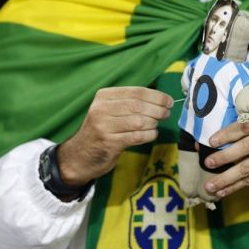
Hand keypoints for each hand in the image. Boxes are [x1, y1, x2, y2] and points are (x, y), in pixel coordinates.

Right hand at [58, 87, 172, 186]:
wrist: (79, 156)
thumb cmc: (102, 130)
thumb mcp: (110, 110)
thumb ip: (131, 102)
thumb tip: (162, 99)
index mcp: (104, 96)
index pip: (137, 92)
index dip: (157, 96)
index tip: (169, 101)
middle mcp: (102, 109)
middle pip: (139, 106)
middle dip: (158, 109)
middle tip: (166, 114)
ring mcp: (104, 126)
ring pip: (139, 121)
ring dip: (153, 123)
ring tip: (156, 125)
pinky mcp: (109, 143)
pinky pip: (137, 136)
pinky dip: (149, 135)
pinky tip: (152, 134)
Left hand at [203, 113, 248, 197]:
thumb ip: (230, 133)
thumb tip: (198, 144)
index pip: (245, 126)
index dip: (228, 133)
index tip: (211, 141)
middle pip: (246, 147)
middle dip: (225, 156)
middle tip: (208, 163)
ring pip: (247, 167)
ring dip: (227, 178)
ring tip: (210, 185)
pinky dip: (234, 186)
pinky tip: (221, 191)